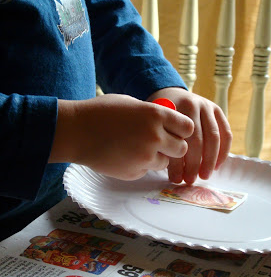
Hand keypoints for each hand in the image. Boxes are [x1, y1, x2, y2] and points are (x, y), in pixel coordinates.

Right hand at [50, 94, 193, 179]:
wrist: (76, 132)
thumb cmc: (101, 112)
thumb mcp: (131, 104)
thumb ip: (153, 114)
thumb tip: (169, 123)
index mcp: (156, 115)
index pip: (188, 128)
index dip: (182, 129)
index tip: (174, 130)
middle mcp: (155, 137)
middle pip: (182, 149)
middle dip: (173, 146)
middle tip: (159, 142)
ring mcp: (145, 157)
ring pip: (165, 162)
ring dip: (157, 157)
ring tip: (137, 147)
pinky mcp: (135, 172)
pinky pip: (147, 170)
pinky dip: (140, 164)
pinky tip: (125, 155)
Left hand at [147, 87, 231, 183]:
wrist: (170, 93)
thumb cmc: (160, 116)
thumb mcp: (154, 125)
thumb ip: (161, 143)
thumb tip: (172, 174)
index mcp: (173, 108)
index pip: (178, 139)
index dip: (178, 162)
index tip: (176, 178)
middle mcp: (192, 104)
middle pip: (197, 139)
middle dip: (194, 164)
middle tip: (190, 180)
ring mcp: (207, 106)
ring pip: (214, 137)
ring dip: (210, 160)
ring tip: (204, 176)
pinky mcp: (217, 110)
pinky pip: (226, 133)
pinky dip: (223, 152)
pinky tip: (216, 166)